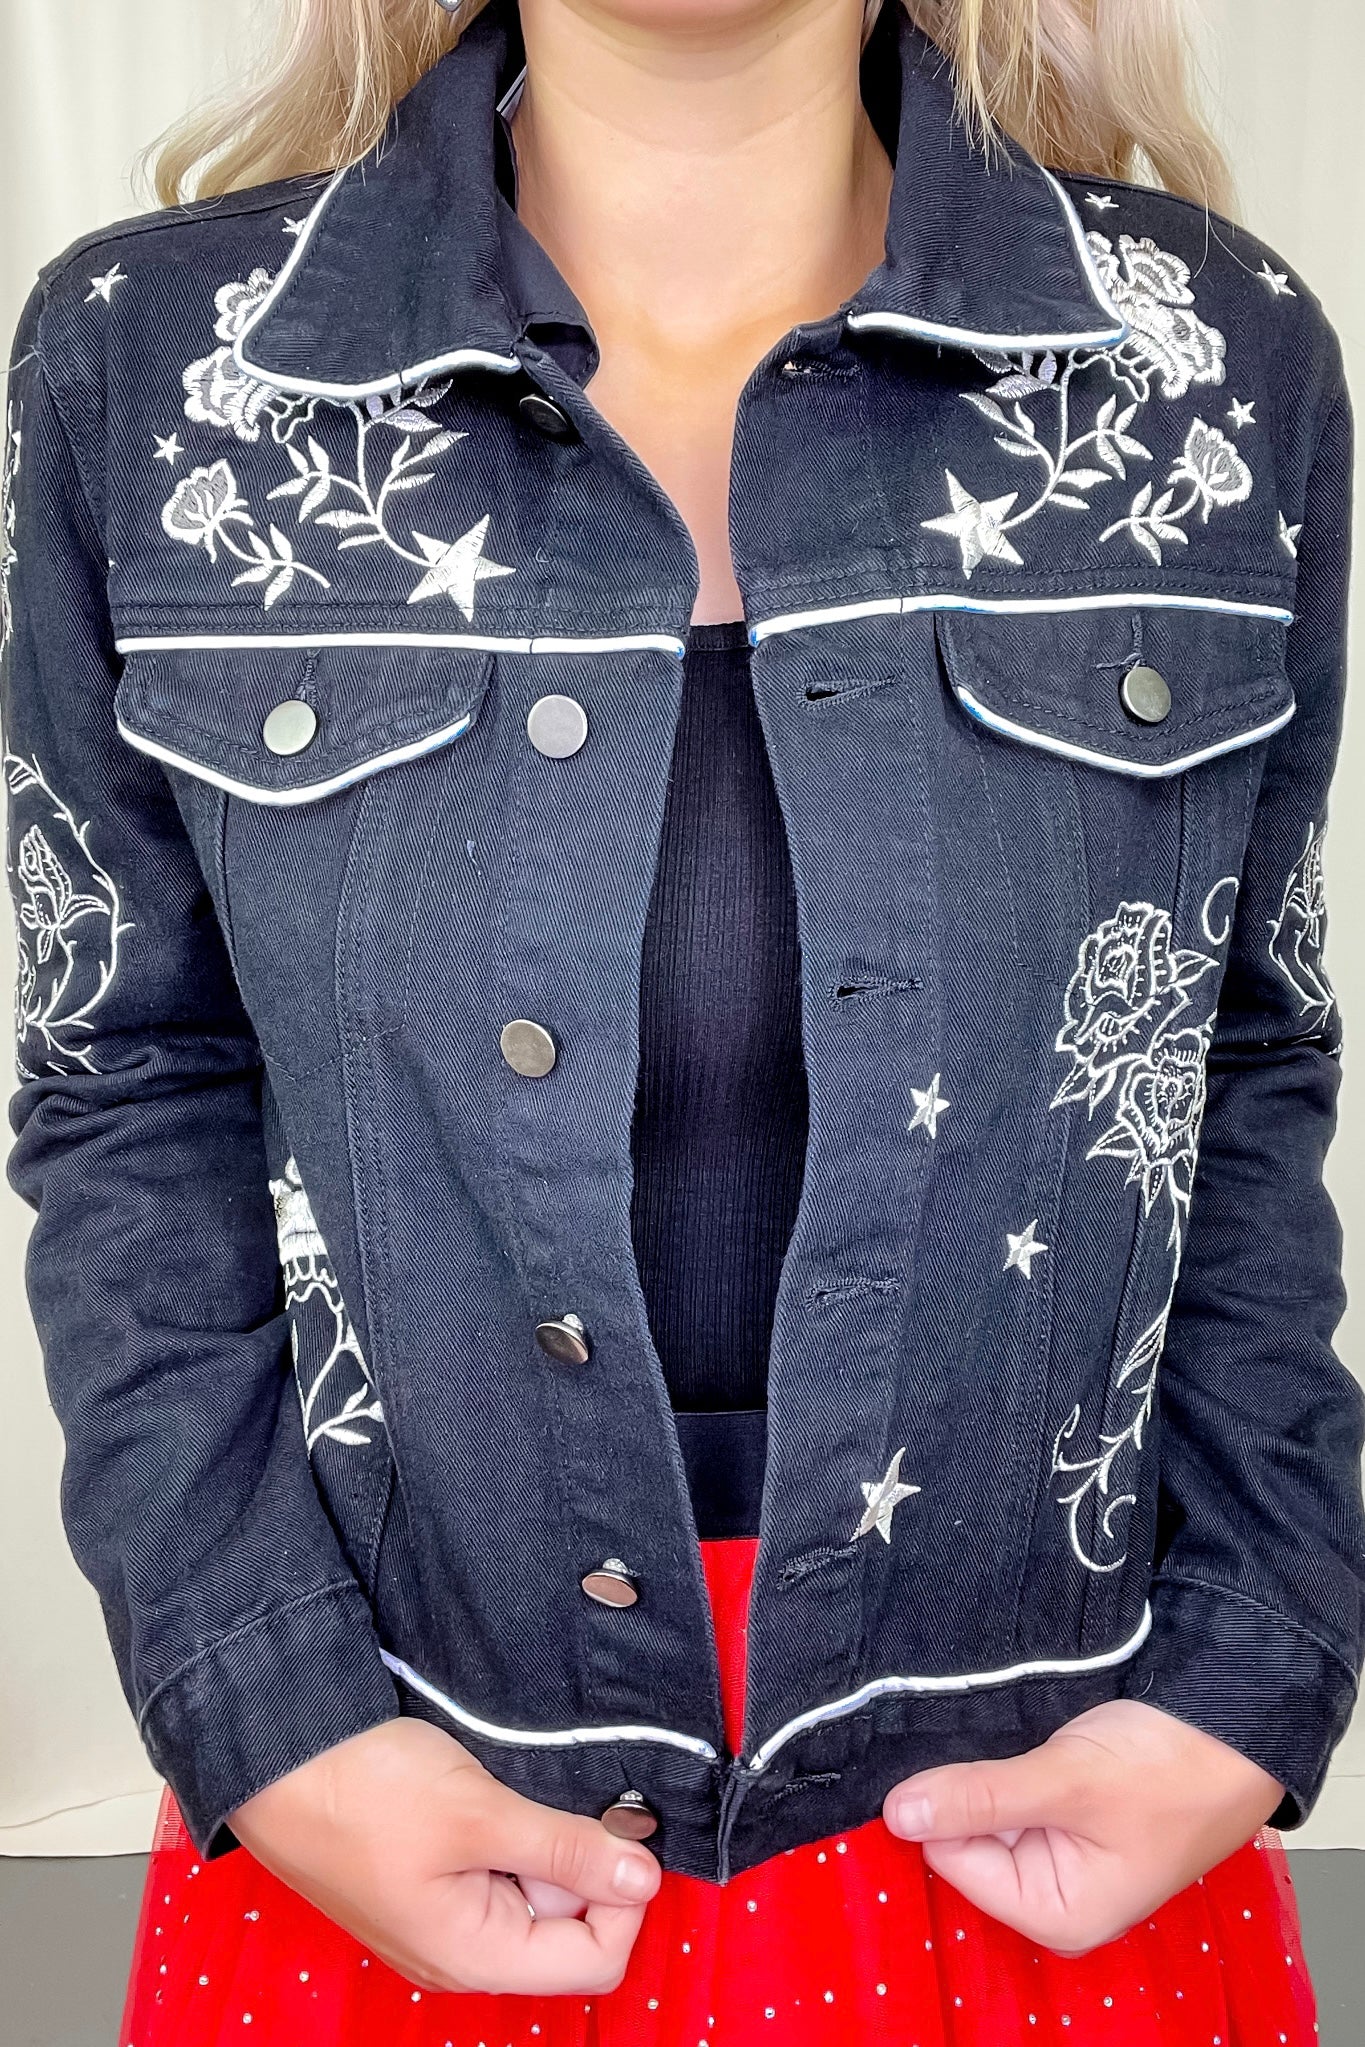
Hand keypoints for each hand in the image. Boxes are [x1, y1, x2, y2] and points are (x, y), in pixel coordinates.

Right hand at [230, 1718, 660, 1992]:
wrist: (274, 1755)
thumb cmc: (361, 1790)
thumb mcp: (480, 1813)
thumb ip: (567, 1849)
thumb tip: (645, 1876)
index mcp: (475, 1957)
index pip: (597, 1959)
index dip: (620, 1896)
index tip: (610, 1829)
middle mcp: (461, 1953)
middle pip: (568, 1928)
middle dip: (575, 1862)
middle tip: (545, 1802)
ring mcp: (441, 1918)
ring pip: (533, 1894)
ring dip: (540, 1843)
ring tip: (505, 1795)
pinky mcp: (428, 1882)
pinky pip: (496, 1873)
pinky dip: (508, 1835)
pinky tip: (484, 1797)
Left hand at [882, 1700, 1282, 1954]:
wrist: (1234, 1725)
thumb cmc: (1170, 1767)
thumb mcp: (1068, 1781)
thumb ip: (981, 1798)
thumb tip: (897, 1814)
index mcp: (1058, 1914)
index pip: (952, 1860)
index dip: (943, 1807)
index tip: (951, 1759)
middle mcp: (1054, 1897)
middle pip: (965, 1839)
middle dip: (970, 1791)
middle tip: (1002, 1747)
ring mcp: (1059, 1855)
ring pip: (984, 1812)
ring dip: (992, 1775)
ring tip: (1023, 1743)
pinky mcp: (1064, 1817)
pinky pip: (1011, 1796)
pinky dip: (1011, 1769)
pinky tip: (1029, 1743)